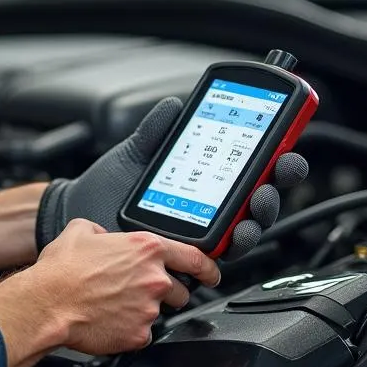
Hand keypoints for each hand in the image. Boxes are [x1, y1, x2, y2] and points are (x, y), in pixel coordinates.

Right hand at [0, 219, 220, 366]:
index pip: (194, 257)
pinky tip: (109, 321)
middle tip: (138, 291)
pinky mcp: (138, 334)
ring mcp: (149, 309)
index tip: (212, 274)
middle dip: (165, 292)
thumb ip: (102, 231)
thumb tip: (104, 237)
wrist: (46, 303)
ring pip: (158, 312)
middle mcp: (153, 278)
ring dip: (144, 310)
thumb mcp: (80, 231)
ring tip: (115, 306)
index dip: (208, 267)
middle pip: (180, 290)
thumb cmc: (61, 270)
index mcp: (145, 248)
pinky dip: (129, 329)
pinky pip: (142, 333)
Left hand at [35, 97, 308, 261]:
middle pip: (257, 205)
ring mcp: (198, 237)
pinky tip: (221, 237)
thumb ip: (157, 131)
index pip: (252, 172)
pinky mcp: (182, 260)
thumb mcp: (135, 152)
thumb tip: (174, 105)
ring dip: (254, 223)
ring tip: (251, 210)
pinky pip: (210, 261)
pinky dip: (221, 248)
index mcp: (207, 181)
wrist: (78, 212)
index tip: (288, 151)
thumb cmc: (109, 185)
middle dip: (272, 192)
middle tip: (273, 180)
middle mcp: (210, 211)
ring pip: (241, 235)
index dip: (277, 162)